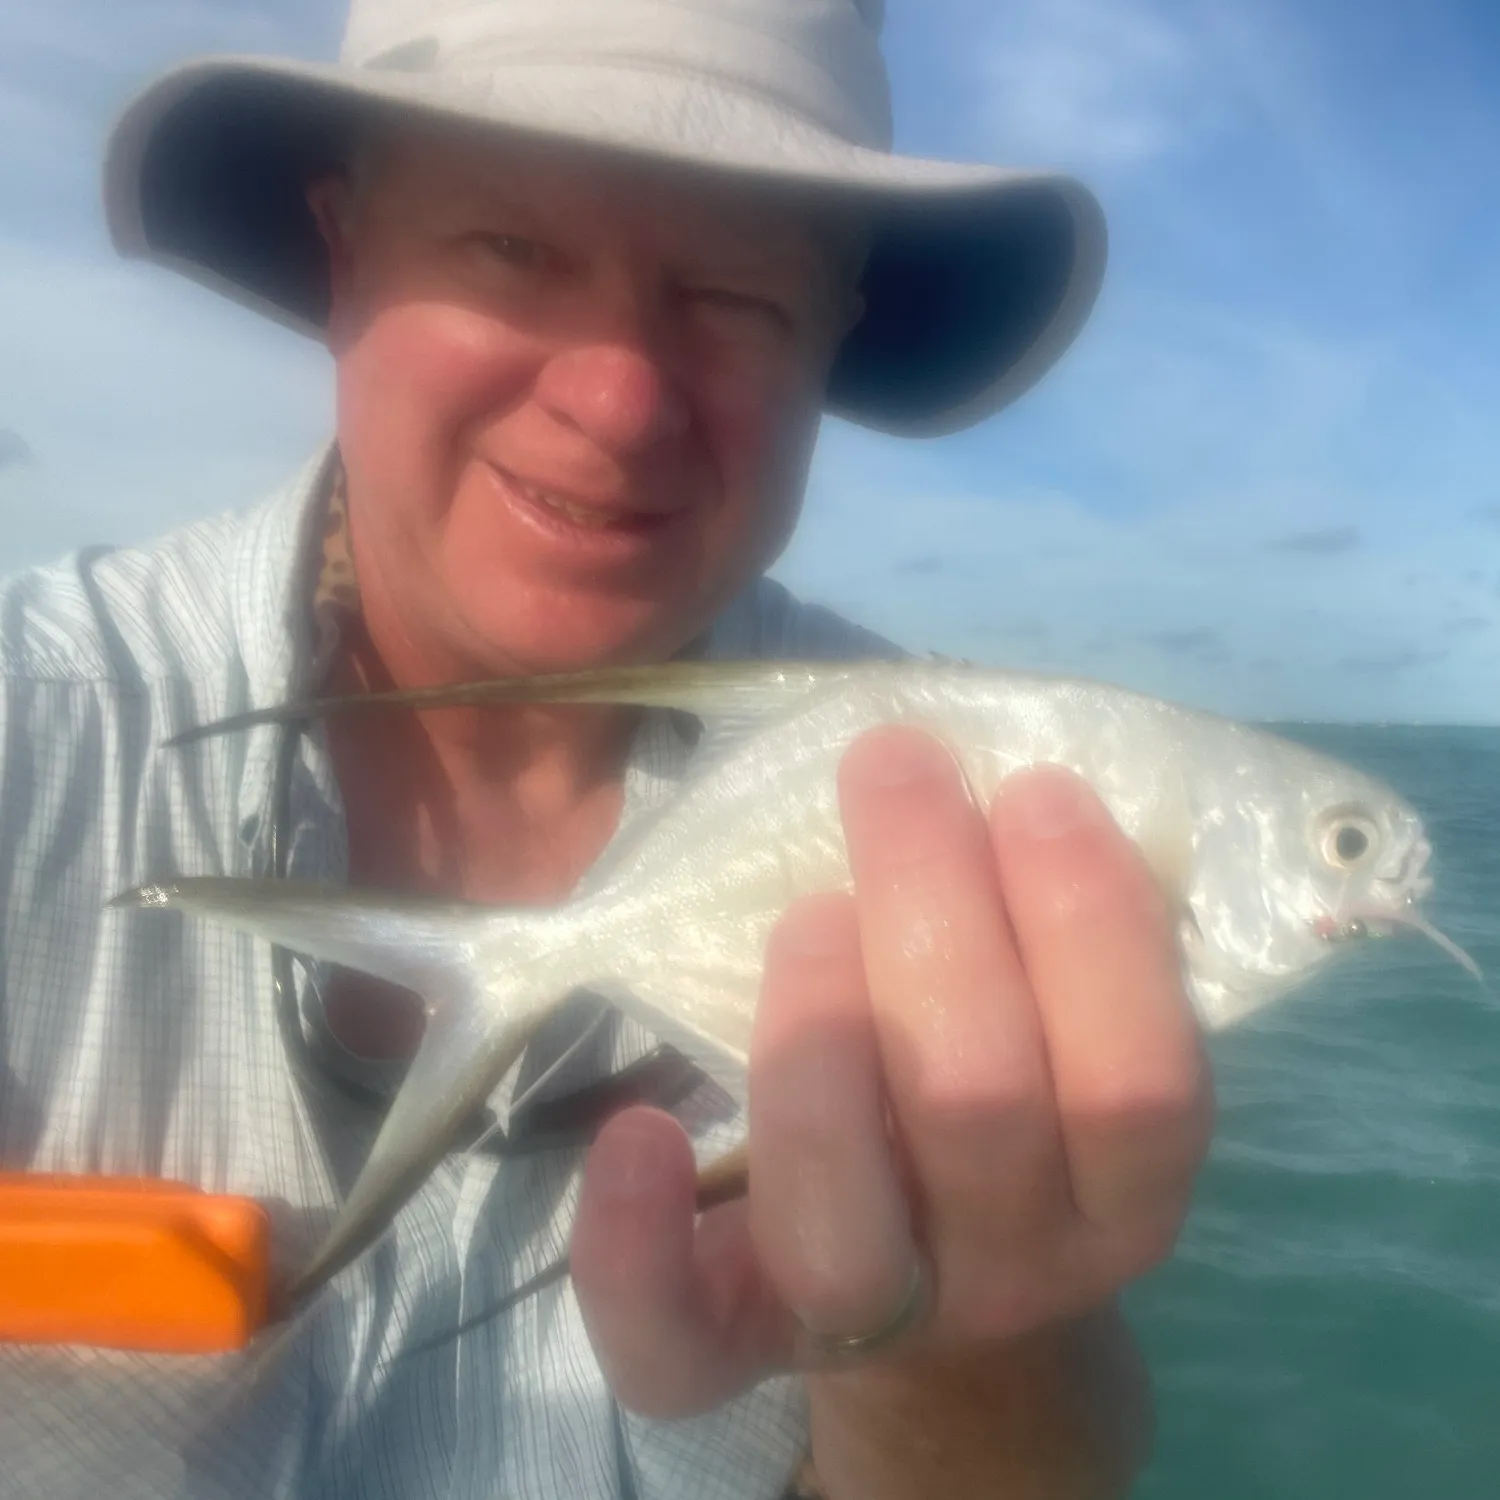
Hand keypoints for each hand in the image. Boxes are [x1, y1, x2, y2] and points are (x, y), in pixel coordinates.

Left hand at [569, 725, 1213, 1422]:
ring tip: (807, 905)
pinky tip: (633, 1130)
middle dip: (934, 910)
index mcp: (1119, 1196)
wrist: (938, 1282)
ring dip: (816, 1038)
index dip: (1093, 927)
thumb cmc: (997, 1097)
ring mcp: (875, 1323)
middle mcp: (1012, 1271)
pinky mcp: (738, 1350)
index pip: (1140, 1087)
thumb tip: (992, 777)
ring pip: (839, 1227)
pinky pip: (680, 1348)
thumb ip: (1052, 937)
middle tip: (893, 766)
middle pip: (980, 1112)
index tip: (1031, 786)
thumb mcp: (1063, 1033)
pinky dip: (637, 1245)